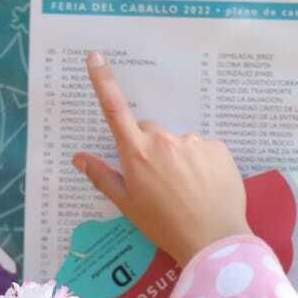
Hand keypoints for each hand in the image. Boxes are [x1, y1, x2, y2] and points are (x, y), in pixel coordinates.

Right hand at [75, 52, 251, 264]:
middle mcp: (164, 140)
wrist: (213, 240)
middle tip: (158, 181)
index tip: (95, 57)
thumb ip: (103, 177)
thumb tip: (79, 157)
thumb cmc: (164, 225)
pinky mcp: (218, 148)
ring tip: (187, 190)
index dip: (103, 82)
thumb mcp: (128, 205)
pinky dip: (203, 163)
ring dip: (180, 158)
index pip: (115, 110)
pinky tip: (206, 187)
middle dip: (150, 148)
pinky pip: (205, 150)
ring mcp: (193, 141)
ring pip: (180, 142)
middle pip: (151, 131)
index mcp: (137, 153)